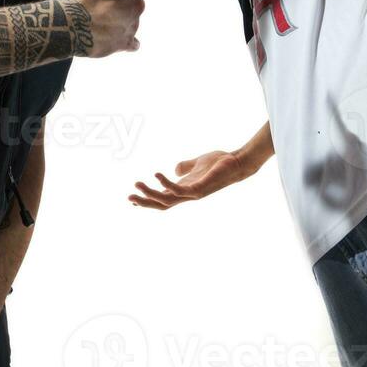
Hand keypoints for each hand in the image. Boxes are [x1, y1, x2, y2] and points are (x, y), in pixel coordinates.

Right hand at [129, 149, 253, 210]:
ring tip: (136, 184)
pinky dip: (166, 184)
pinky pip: (179, 189)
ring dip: (151, 194)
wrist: (238, 162)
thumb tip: (175, 169)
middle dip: (145, 203)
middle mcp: (188, 194)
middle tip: (129, 198)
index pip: (164, 199)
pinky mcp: (200, 188)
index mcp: (185, 189)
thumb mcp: (197, 164)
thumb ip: (185, 167)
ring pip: (167, 199)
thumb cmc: (220, 163)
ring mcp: (193, 193)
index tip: (133, 200)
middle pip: (162, 204)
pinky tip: (157, 175)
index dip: (149, 200)